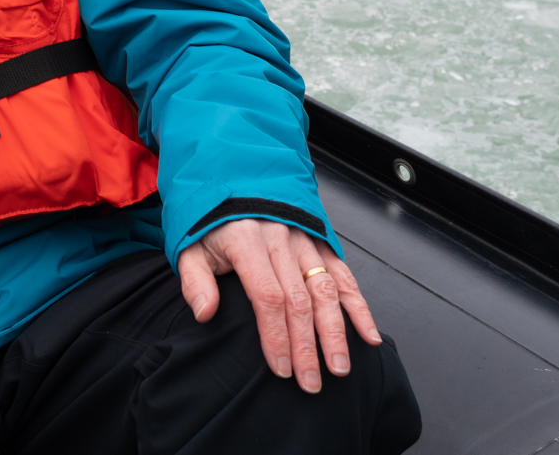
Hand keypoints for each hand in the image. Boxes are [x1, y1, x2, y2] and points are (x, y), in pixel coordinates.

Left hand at [177, 218, 381, 393]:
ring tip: (340, 366)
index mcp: (246, 240)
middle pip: (300, 300)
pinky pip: (343, 275)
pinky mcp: (321, 240)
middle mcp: (280, 238)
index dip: (276, 335)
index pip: (267, 296)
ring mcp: (305, 238)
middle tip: (311, 383)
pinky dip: (358, 306)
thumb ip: (195, 280)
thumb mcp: (189, 245)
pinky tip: (369, 334)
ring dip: (336, 332)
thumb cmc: (208, 219)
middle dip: (307, 346)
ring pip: (326, 290)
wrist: (230, 176)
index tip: (281, 367)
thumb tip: (205, 314)